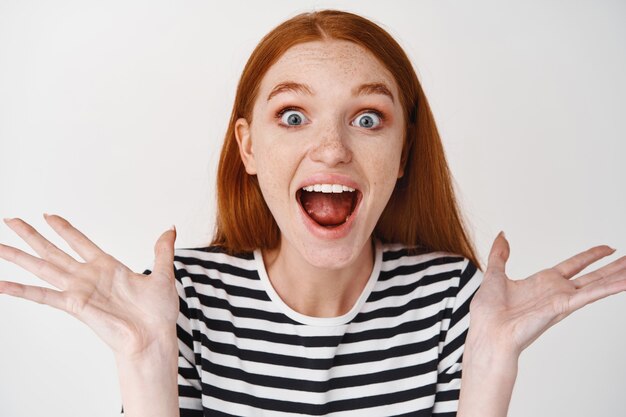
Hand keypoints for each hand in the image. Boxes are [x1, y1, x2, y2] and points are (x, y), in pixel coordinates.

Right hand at [0, 214, 178, 358]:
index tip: (48, 215)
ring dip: (19, 255)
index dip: (64, 228)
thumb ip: (162, 250)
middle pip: (53, 250)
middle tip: (10, 220)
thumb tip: (170, 229)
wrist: (155, 338)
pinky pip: (43, 295)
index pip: (80, 242)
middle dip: (31, 235)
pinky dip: (21, 290)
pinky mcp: (75, 305)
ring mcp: (79, 290)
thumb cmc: (159, 314)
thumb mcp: (164, 274)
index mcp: (108, 267)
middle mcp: (89, 277)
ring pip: (42, 267)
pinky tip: (1, 284)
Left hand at [468, 232, 625, 356]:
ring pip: (597, 285)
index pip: (574, 265)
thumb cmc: (488, 312)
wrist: (487, 331)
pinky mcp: (561, 307)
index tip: (608, 248)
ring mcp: (561, 300)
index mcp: (543, 283)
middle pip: (593, 276)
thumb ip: (500, 255)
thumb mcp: (494, 274)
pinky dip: (609, 288)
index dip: (590, 256)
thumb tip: (502, 235)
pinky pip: (589, 295)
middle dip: (614, 268)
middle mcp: (556, 292)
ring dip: (617, 277)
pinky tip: (625, 281)